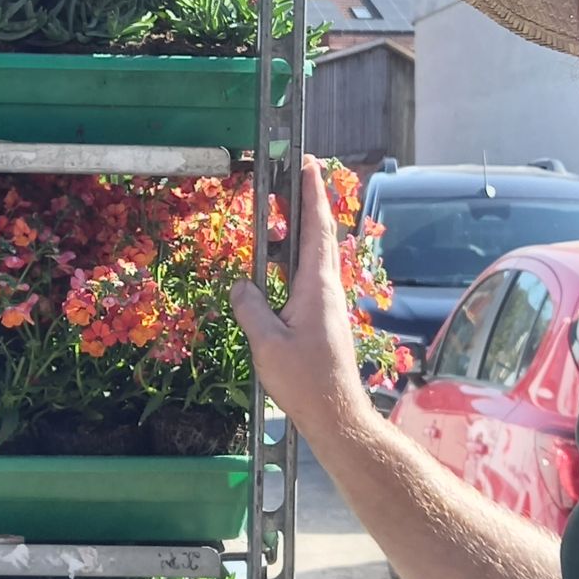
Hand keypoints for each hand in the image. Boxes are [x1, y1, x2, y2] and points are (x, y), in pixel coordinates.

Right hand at [229, 154, 376, 447]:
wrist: (336, 414)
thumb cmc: (304, 380)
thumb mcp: (266, 344)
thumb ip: (251, 309)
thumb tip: (241, 286)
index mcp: (316, 287)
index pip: (316, 229)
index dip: (312, 194)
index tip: (307, 164)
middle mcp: (327, 289)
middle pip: (320, 236)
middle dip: (310, 202)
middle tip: (297, 175)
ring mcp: (328, 304)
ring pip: (317, 257)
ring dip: (304, 229)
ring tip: (286, 211)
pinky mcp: (324, 320)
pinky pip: (310, 277)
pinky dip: (298, 258)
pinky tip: (281, 266)